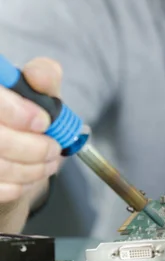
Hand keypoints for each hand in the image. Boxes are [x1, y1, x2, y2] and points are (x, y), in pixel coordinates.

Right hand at [0, 58, 61, 205]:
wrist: (14, 141)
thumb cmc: (24, 109)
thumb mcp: (38, 88)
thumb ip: (44, 76)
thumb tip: (38, 76)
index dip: (15, 112)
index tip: (43, 122)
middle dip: (32, 148)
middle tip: (53, 148)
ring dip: (31, 168)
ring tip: (50, 161)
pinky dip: (18, 184)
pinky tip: (31, 174)